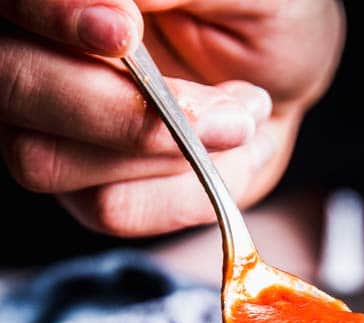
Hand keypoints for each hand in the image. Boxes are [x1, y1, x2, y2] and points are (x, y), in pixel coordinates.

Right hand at [0, 0, 344, 235]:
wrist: (284, 77)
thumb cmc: (258, 12)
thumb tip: (112, 6)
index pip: (13, 3)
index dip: (53, 16)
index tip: (125, 32)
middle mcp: (34, 53)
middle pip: (11, 88)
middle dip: (116, 107)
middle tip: (222, 111)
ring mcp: (51, 127)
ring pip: (45, 160)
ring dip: (155, 153)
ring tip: (236, 121)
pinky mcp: (87, 187)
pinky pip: (108, 208)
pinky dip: (179, 194)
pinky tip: (222, 157)